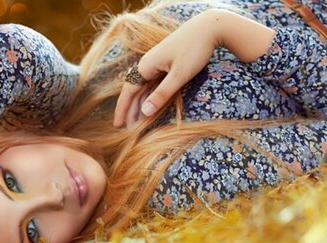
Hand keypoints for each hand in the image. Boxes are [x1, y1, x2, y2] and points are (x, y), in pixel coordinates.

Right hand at [113, 9, 275, 127]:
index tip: (117, 125)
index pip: (128, 92)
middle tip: (128, 130)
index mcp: (146, 66)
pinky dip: (150, 97)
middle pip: (134, 92)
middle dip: (130, 110)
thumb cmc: (194, 50)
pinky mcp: (165, 64)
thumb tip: (144, 113)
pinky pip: (153, 84)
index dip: (122, 109)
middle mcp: (147, 65)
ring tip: (138, 122)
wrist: (209, 28)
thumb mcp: (179, 75)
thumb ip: (161, 95)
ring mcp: (156, 64)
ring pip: (143, 88)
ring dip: (140, 105)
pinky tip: (150, 106)